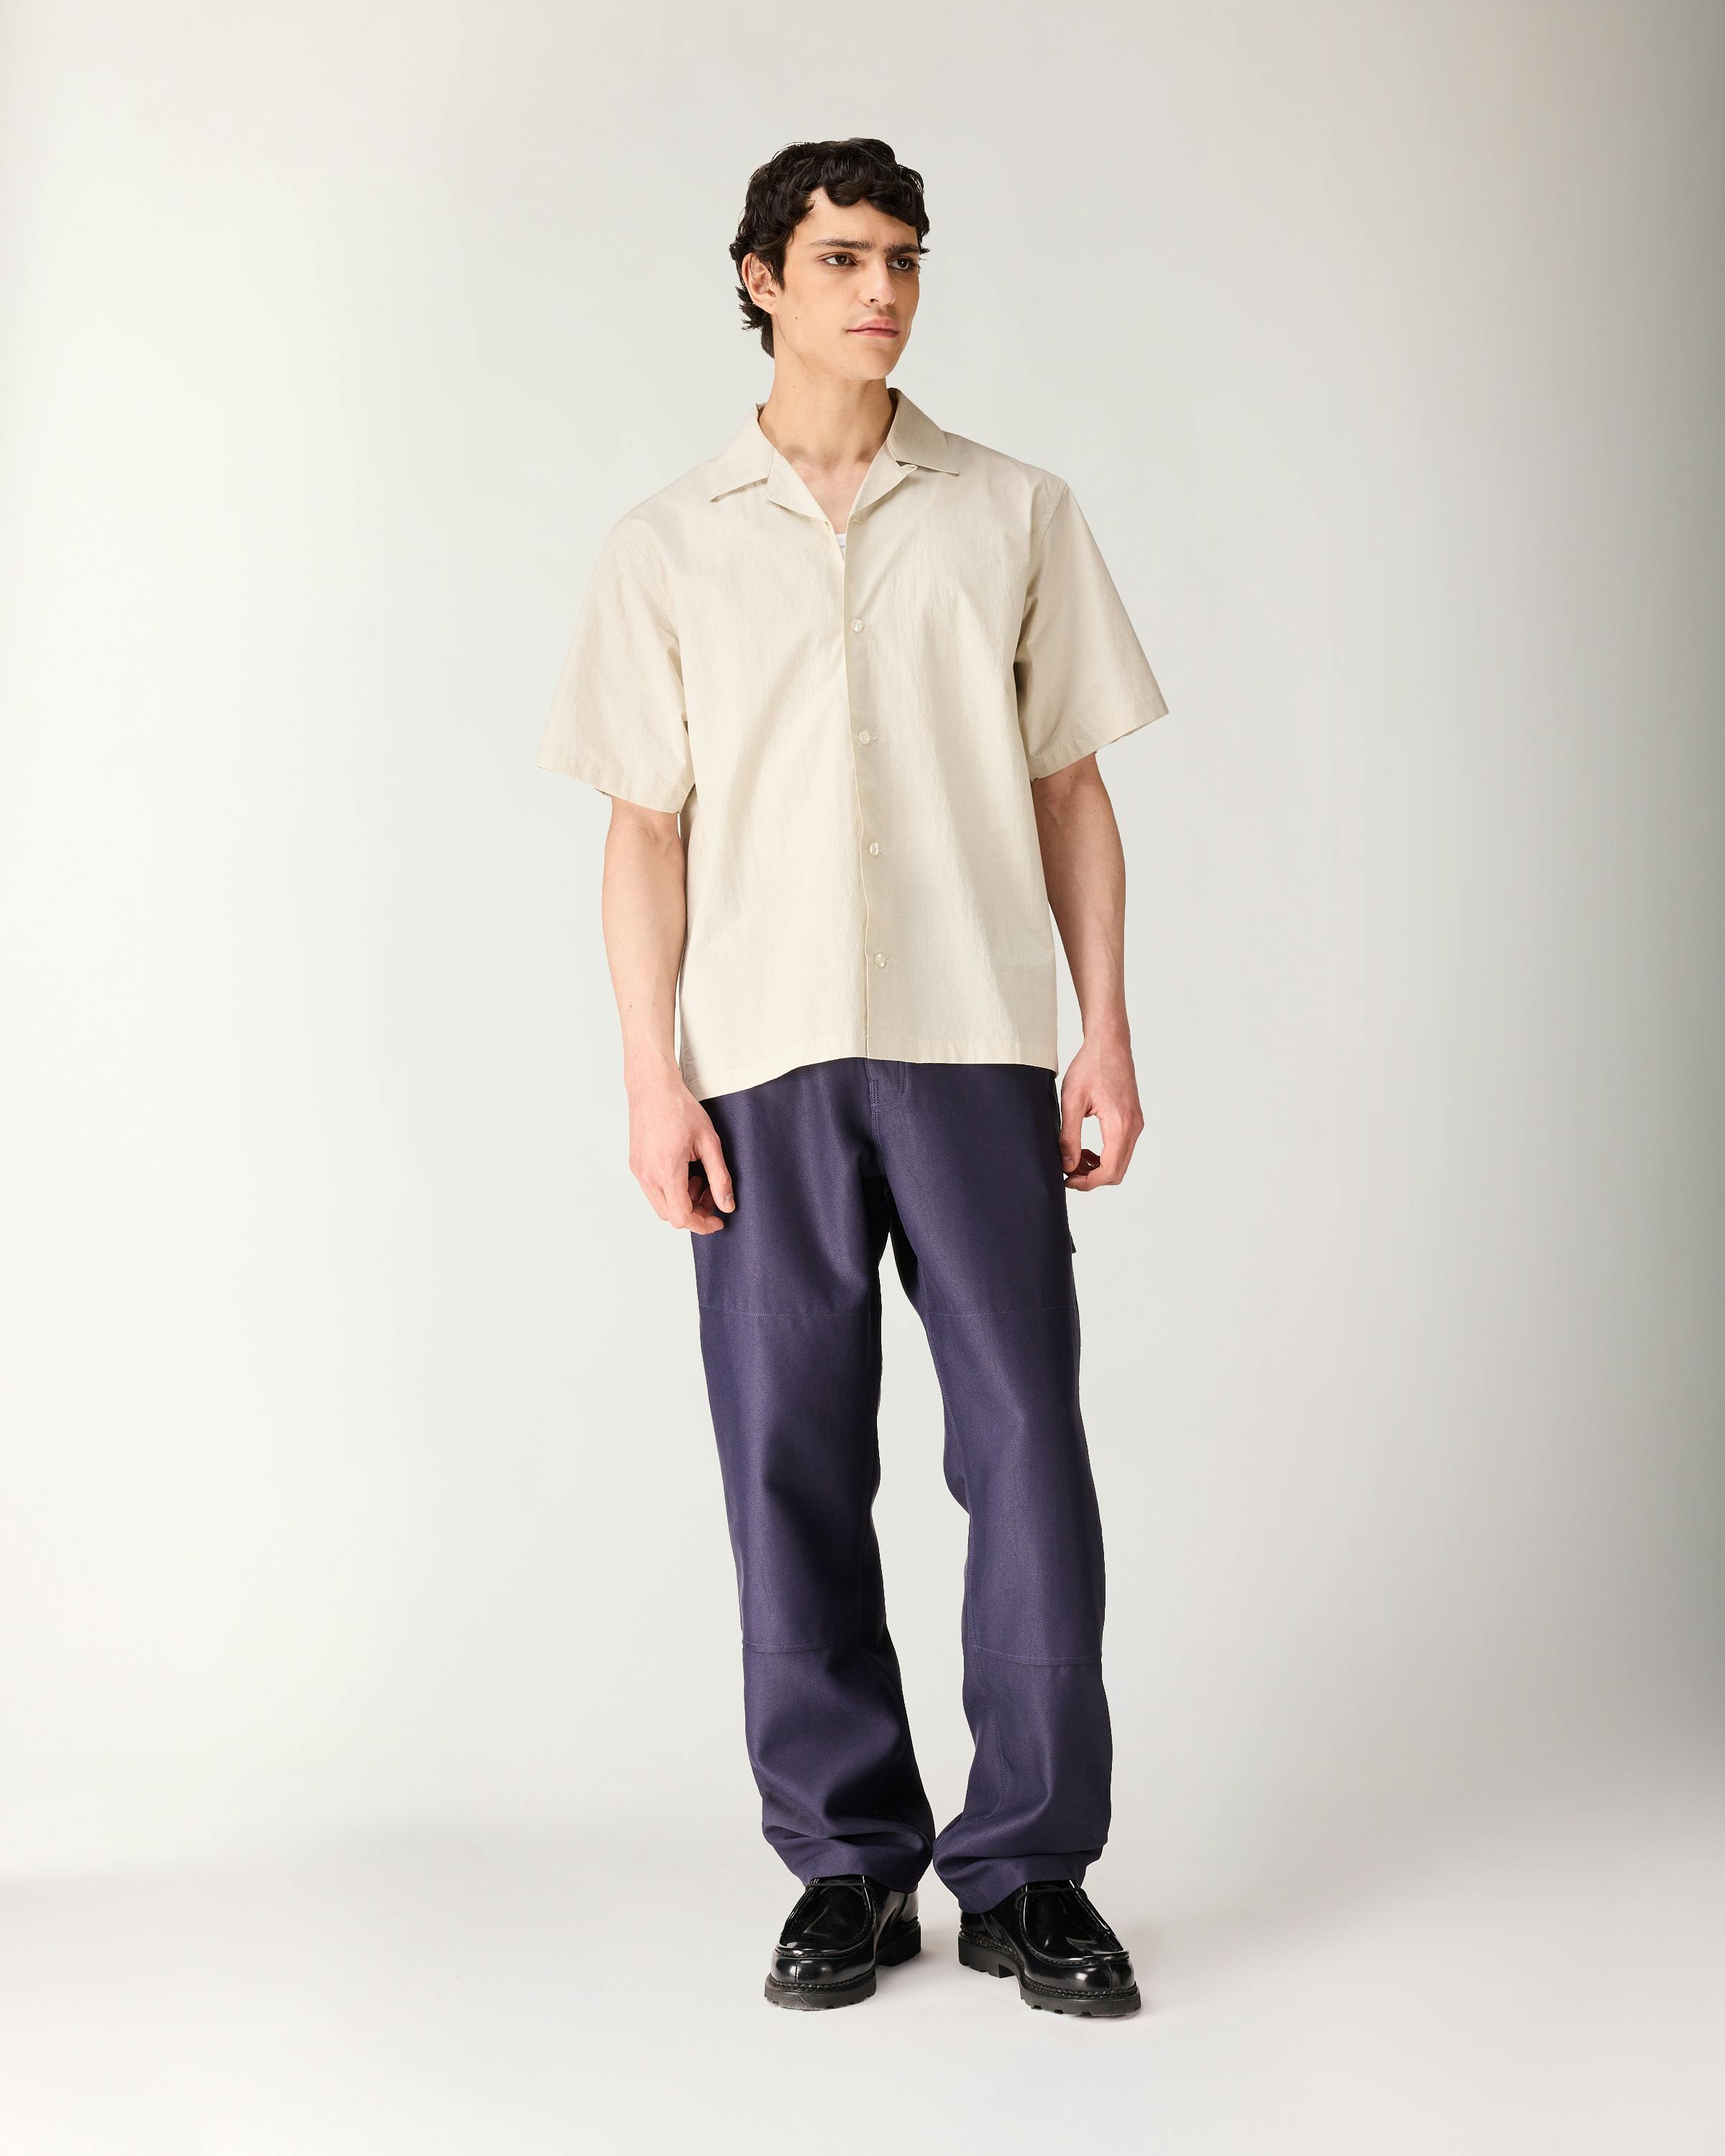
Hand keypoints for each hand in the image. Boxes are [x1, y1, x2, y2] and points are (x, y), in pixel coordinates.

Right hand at [627, 1059, 735, 1232]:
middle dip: (695, 1212)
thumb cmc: (680, 1108)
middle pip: (671, 1216)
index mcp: (666, 1171)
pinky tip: (684, 1170)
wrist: (652, 1087)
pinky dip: (671, 1190)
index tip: (718, 1221)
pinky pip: (653, 1191)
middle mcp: (647, 1176)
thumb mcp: (709, 1142)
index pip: (682, 1217)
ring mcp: (638, 1171)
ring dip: (682, 1201)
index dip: (703, 1225)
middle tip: (712, 1193)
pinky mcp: (635, 1165)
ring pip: (661, 1205)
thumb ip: (720, 1177)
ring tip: (698, 1178)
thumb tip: (727, 1205)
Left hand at [1058, 1036, 1143, 1190]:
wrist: (1109, 1043)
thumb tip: (1067, 1164)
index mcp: (1120, 1125)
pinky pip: (1122, 1148)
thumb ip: (1069, 1136)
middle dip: (1092, 1178)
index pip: (1109, 1171)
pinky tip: (1087, 1149)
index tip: (1066, 1180)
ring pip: (1120, 1162)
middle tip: (1068, 1171)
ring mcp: (1136, 1124)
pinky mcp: (1133, 1119)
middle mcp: (1133, 1128)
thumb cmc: (1090, 1066)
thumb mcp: (1072, 1101)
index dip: (1087, 1183)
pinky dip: (1106, 1156)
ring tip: (1074, 1159)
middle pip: (1117, 1172)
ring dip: (1098, 1168)